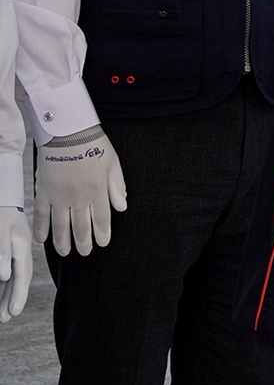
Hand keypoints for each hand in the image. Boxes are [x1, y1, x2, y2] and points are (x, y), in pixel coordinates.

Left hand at [0, 208, 29, 321]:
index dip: (18, 294)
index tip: (13, 312)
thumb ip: (1, 252)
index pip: (21, 274)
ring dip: (3, 296)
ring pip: (8, 278)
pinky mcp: (2, 251)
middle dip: (10, 300)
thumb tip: (4, 276)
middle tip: (4, 319)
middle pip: (16, 279)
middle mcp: (16, 250)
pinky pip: (1, 272)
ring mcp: (9, 250)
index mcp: (20, 244)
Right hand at [34, 125, 127, 256]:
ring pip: (60, 225)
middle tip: (85, 252)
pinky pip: (41, 215)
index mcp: (98, 190)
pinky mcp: (44, 191)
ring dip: (63, 241)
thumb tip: (122, 207)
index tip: (102, 243)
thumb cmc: (94, 145)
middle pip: (81, 226)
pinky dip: (41, 228)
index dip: (102, 234)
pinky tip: (43, 240)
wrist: (68, 132)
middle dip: (83, 242)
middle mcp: (78, 197)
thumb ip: (117, 187)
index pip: (101, 219)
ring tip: (66, 252)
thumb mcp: (113, 164)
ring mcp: (59, 196)